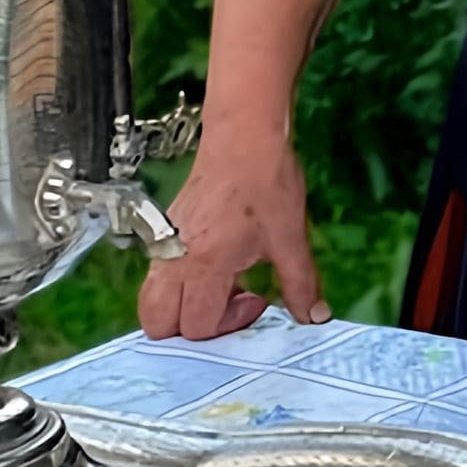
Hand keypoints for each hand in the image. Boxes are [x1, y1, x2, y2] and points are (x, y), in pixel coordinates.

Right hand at [139, 142, 326, 339]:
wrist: (243, 138)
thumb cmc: (267, 184)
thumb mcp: (291, 238)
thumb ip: (301, 284)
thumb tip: (315, 317)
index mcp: (203, 266)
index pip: (196, 326)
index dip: (229, 325)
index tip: (257, 299)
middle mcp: (172, 261)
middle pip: (157, 323)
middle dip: (192, 328)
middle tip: (230, 303)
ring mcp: (162, 245)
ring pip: (151, 301)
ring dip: (182, 307)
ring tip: (223, 286)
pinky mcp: (162, 232)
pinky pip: (157, 276)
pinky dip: (179, 286)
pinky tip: (216, 263)